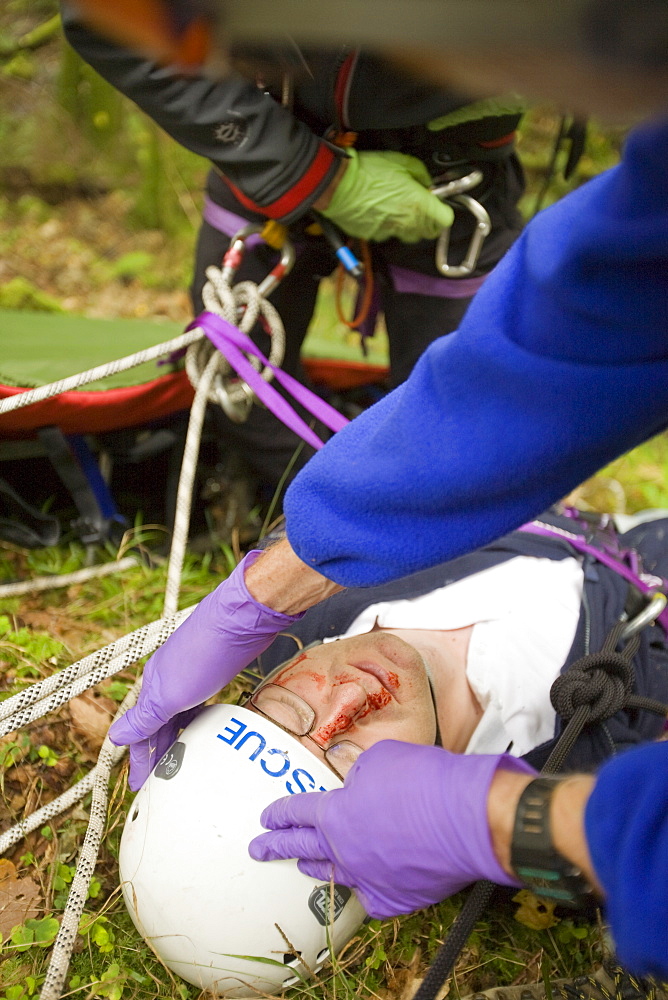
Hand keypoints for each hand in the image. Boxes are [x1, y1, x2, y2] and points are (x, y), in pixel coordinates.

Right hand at [109, 551, 302, 789]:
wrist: (241, 619)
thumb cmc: (204, 653)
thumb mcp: (170, 694)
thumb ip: (145, 718)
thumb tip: (115, 738)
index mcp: (153, 686)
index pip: (139, 731)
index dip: (139, 760)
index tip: (139, 785)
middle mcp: (168, 680)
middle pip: (157, 725)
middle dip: (156, 752)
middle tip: (160, 781)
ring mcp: (190, 675)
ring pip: (177, 714)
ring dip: (176, 738)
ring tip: (181, 761)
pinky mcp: (212, 671)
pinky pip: (197, 704)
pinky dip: (196, 720)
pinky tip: (204, 727)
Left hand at [249, 741, 535, 917]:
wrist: (470, 817)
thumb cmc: (428, 780)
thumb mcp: (383, 758)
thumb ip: (360, 770)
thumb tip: (353, 776)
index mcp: (337, 815)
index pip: (298, 811)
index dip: (280, 812)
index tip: (266, 817)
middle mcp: (347, 851)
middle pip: (304, 847)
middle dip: (278, 846)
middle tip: (259, 849)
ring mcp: (371, 878)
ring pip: (335, 875)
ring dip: (317, 867)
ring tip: (305, 865)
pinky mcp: (399, 896)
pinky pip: (372, 895)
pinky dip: (365, 887)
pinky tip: (362, 887)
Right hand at [320, 149, 453, 242]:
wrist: (338, 186)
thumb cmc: (368, 171)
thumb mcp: (400, 161)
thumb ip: (419, 172)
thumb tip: (425, 181)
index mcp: (418, 203)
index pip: (445, 219)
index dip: (444, 211)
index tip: (439, 205)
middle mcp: (407, 221)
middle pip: (430, 233)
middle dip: (430, 222)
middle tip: (422, 210)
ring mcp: (391, 231)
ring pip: (409, 236)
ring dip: (410, 226)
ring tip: (400, 210)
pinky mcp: (375, 236)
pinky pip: (388, 234)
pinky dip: (387, 226)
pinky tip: (380, 212)